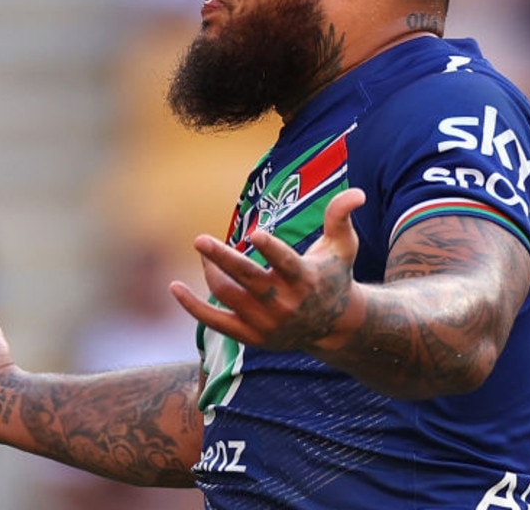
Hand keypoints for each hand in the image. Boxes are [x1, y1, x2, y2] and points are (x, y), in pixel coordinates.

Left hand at [170, 187, 365, 352]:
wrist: (333, 327)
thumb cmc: (334, 276)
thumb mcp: (343, 247)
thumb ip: (341, 216)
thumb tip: (356, 192)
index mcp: (305, 279)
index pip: (286, 263)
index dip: (271, 249)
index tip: (254, 234)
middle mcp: (284, 303)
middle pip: (248, 279)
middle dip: (222, 259)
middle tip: (199, 240)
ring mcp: (266, 322)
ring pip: (229, 295)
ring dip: (211, 272)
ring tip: (204, 250)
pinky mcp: (251, 336)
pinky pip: (215, 322)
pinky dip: (193, 306)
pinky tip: (174, 287)